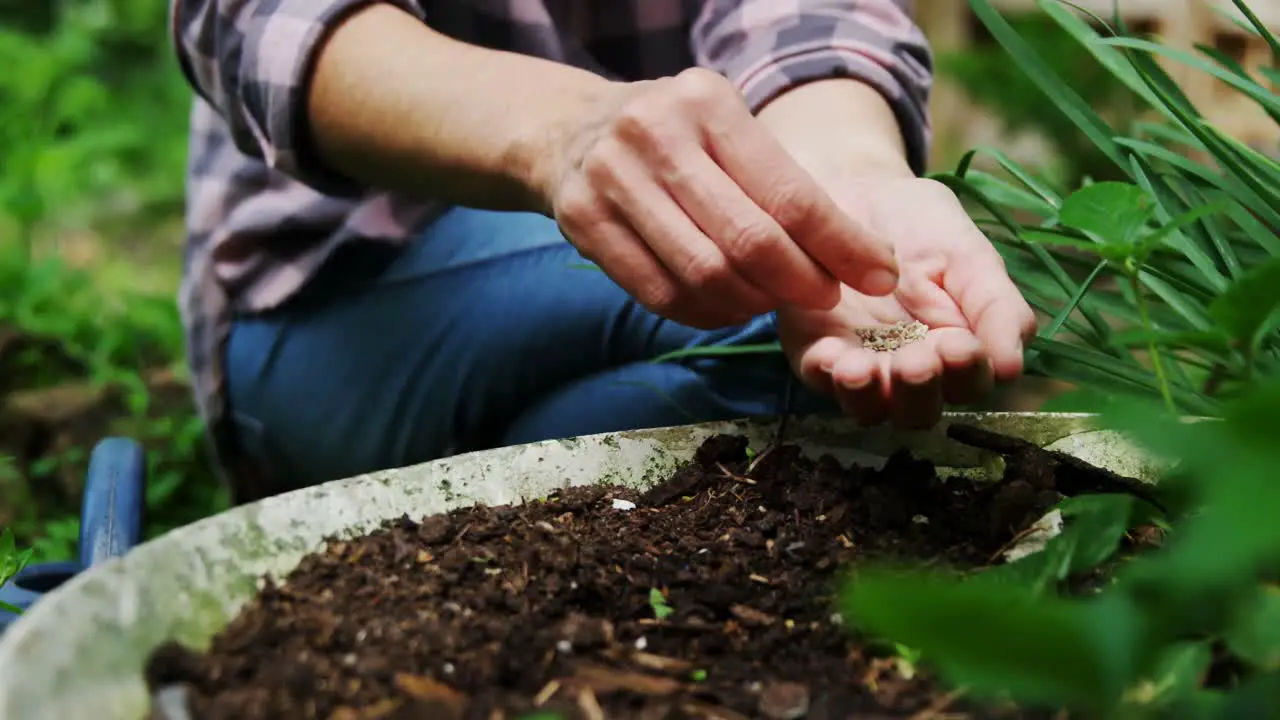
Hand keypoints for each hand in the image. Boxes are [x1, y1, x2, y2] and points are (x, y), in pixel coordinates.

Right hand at [540, 68, 901, 328]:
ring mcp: (611, 178)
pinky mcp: (582, 221)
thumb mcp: (725, 128)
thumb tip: (861, 259)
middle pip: (748, 240)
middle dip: (800, 282)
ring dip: (751, 303)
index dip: (841, 245)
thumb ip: (779, 182)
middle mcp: (655, 133)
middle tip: (824, 298)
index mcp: (707, 103)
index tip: (879, 275)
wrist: (570, 129)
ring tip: (769, 300)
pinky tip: (726, 307)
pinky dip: (705, 313)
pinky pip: (659, 293)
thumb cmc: (675, 137)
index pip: (789, 192)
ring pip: (704, 274)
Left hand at [778, 176, 1037, 428]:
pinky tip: (830, 353)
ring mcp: (860, 365)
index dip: (968, 372)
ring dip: (867, 394)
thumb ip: (997, 307)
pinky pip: (817, 375)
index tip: (960, 346)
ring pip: (867, 406)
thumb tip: (1011, 369)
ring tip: (863, 369)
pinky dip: (824, 371)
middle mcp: (909, 370)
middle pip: (918, 409)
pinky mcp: (814, 350)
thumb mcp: (969, 256)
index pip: (970, 382)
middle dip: (918, 391)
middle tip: (916, 361)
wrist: (858, 191)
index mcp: (957, 351)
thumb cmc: (923, 226)